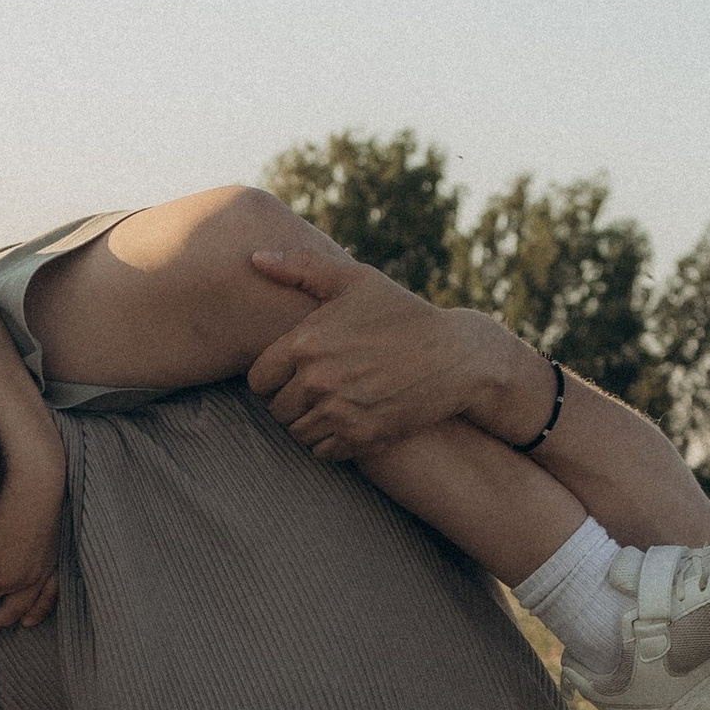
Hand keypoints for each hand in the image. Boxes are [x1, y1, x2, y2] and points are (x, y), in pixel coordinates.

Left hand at [243, 239, 544, 459]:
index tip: (296, 370)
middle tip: (317, 388)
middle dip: (291, 401)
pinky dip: (329, 441)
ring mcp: (338, 412)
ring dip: (308, 422)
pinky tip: (347, 420)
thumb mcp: (355, 280)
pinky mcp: (360, 438)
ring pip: (297, 433)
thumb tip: (254, 257)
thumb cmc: (402, 313)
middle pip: (276, 410)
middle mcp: (317, 381)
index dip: (274, 376)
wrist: (456, 356)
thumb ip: (301, 268)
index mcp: (305, 344)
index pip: (258, 379)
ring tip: (332, 403)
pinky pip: (321, 451)